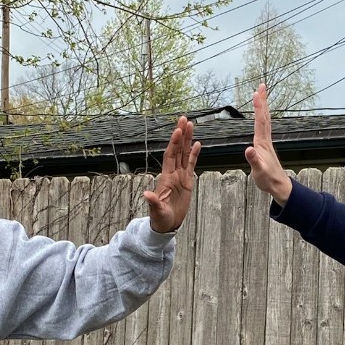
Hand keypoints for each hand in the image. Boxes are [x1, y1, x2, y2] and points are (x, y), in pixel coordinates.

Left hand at [145, 115, 201, 233]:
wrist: (167, 224)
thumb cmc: (160, 218)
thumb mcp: (157, 211)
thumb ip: (153, 202)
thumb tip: (146, 194)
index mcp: (166, 178)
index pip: (170, 156)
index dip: (174, 143)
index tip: (177, 131)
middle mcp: (173, 174)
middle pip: (177, 150)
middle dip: (181, 135)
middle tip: (184, 119)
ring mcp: (180, 177)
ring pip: (184, 154)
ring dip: (188, 140)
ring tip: (191, 125)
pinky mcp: (187, 182)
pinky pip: (191, 165)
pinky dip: (194, 155)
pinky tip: (197, 144)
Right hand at [244, 83, 292, 205]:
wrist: (278, 185)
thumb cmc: (268, 179)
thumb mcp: (258, 171)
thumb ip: (253, 160)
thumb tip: (248, 149)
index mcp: (262, 143)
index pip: (260, 121)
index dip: (259, 107)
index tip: (256, 93)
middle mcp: (265, 140)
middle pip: (265, 116)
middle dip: (263, 101)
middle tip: (262, 86)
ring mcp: (266, 142)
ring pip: (265, 120)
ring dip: (263, 107)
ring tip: (261, 96)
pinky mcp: (265, 146)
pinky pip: (264, 127)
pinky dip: (262, 117)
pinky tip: (261, 117)